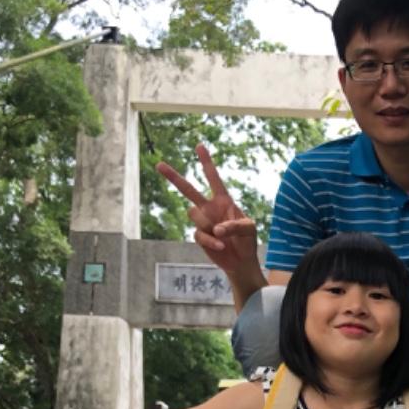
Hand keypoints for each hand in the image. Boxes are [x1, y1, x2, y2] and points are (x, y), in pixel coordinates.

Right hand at [156, 145, 258, 277]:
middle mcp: (210, 208)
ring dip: (207, 224)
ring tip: (223, 237)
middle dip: (173, 177)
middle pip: (188, 190)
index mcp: (223, 200)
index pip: (213, 178)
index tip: (199, 146)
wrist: (241, 262)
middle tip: (158, 164)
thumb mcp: (249, 229)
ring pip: (194, 214)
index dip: (206, 162)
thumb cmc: (248, 241)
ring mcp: (203, 222)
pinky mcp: (200, 236)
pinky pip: (199, 234)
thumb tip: (216, 229)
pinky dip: (210, 241)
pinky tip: (221, 247)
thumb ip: (235, 225)